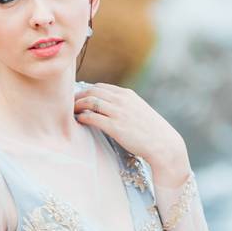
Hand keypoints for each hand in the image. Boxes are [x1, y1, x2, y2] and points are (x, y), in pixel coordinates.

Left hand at [74, 82, 188, 178]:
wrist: (163, 143)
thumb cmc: (150, 131)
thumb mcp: (138, 111)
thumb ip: (124, 107)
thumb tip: (110, 109)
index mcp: (127, 94)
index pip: (100, 87)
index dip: (86, 91)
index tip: (78, 99)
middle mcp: (122, 100)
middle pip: (92, 92)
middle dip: (78, 97)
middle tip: (69, 105)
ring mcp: (118, 112)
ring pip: (90, 102)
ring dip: (77, 106)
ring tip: (71, 113)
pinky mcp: (115, 127)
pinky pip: (93, 117)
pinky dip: (83, 117)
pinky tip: (78, 121)